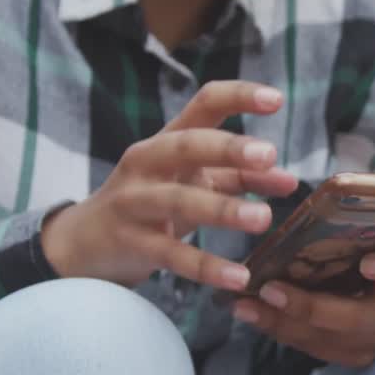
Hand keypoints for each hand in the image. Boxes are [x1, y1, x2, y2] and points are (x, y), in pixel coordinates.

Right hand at [42, 81, 299, 291]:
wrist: (85, 241)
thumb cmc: (152, 200)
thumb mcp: (194, 181)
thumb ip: (241, 177)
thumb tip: (289, 181)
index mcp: (169, 138)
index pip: (203, 104)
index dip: (238, 97)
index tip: (276, 98)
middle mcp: (147, 161)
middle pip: (187, 145)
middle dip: (229, 148)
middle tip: (269, 154)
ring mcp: (134, 201)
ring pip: (179, 200)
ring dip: (223, 209)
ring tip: (264, 218)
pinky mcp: (131, 242)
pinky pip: (171, 255)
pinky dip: (206, 266)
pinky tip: (239, 277)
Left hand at [232, 245, 374, 367]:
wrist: (363, 278)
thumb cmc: (366, 239)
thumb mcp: (373, 218)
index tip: (366, 263)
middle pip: (367, 316)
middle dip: (314, 307)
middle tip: (272, 290)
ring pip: (337, 339)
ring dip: (288, 323)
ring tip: (247, 305)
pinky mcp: (360, 354)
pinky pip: (321, 350)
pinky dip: (284, 332)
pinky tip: (252, 314)